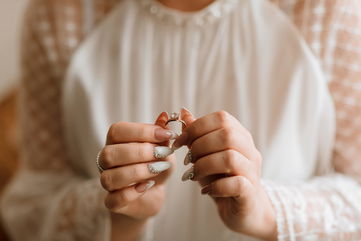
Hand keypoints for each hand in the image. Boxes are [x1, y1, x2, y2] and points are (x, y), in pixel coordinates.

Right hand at [99, 112, 175, 219]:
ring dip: (138, 172)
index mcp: (116, 141)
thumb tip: (165, 116)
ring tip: (159, 168)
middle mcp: (106, 160)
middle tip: (162, 154)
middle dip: (140, 152)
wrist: (154, 191)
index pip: (117, 131)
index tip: (166, 135)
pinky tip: (148, 186)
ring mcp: (107, 182)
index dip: (142, 131)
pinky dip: (132, 192)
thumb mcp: (163, 146)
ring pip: (110, 177)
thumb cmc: (156, 164)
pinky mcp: (112, 203)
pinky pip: (114, 199)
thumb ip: (162, 132)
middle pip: (110, 153)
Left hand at [175, 109, 276, 240]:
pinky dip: (216, 187)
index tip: (180, 141)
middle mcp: (249, 150)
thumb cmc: (223, 178)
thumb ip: (197, 134)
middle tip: (188, 160)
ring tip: (193, 175)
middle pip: (227, 135)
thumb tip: (184, 113)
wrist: (244, 210)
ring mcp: (252, 171)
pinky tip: (206, 190)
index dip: (197, 127)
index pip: (221, 118)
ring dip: (204, 165)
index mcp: (240, 136)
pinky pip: (236, 183)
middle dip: (200, 146)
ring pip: (230, 157)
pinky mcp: (250, 192)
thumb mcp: (207, 154)